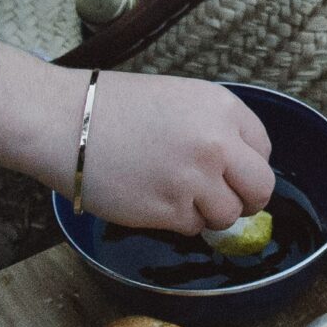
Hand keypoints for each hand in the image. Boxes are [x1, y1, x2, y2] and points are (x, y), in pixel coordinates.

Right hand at [0, 48, 274, 234]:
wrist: (63, 122)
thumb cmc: (114, 107)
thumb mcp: (179, 100)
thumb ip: (215, 128)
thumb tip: (238, 166)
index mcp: (223, 108)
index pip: (263, 150)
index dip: (247, 165)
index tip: (230, 171)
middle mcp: (218, 143)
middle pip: (260, 188)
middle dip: (246, 199)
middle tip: (223, 200)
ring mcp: (195, 178)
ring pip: (228, 215)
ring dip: (208, 213)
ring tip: (176, 195)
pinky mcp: (170, 209)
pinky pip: (194, 227)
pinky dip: (179, 220)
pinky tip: (153, 199)